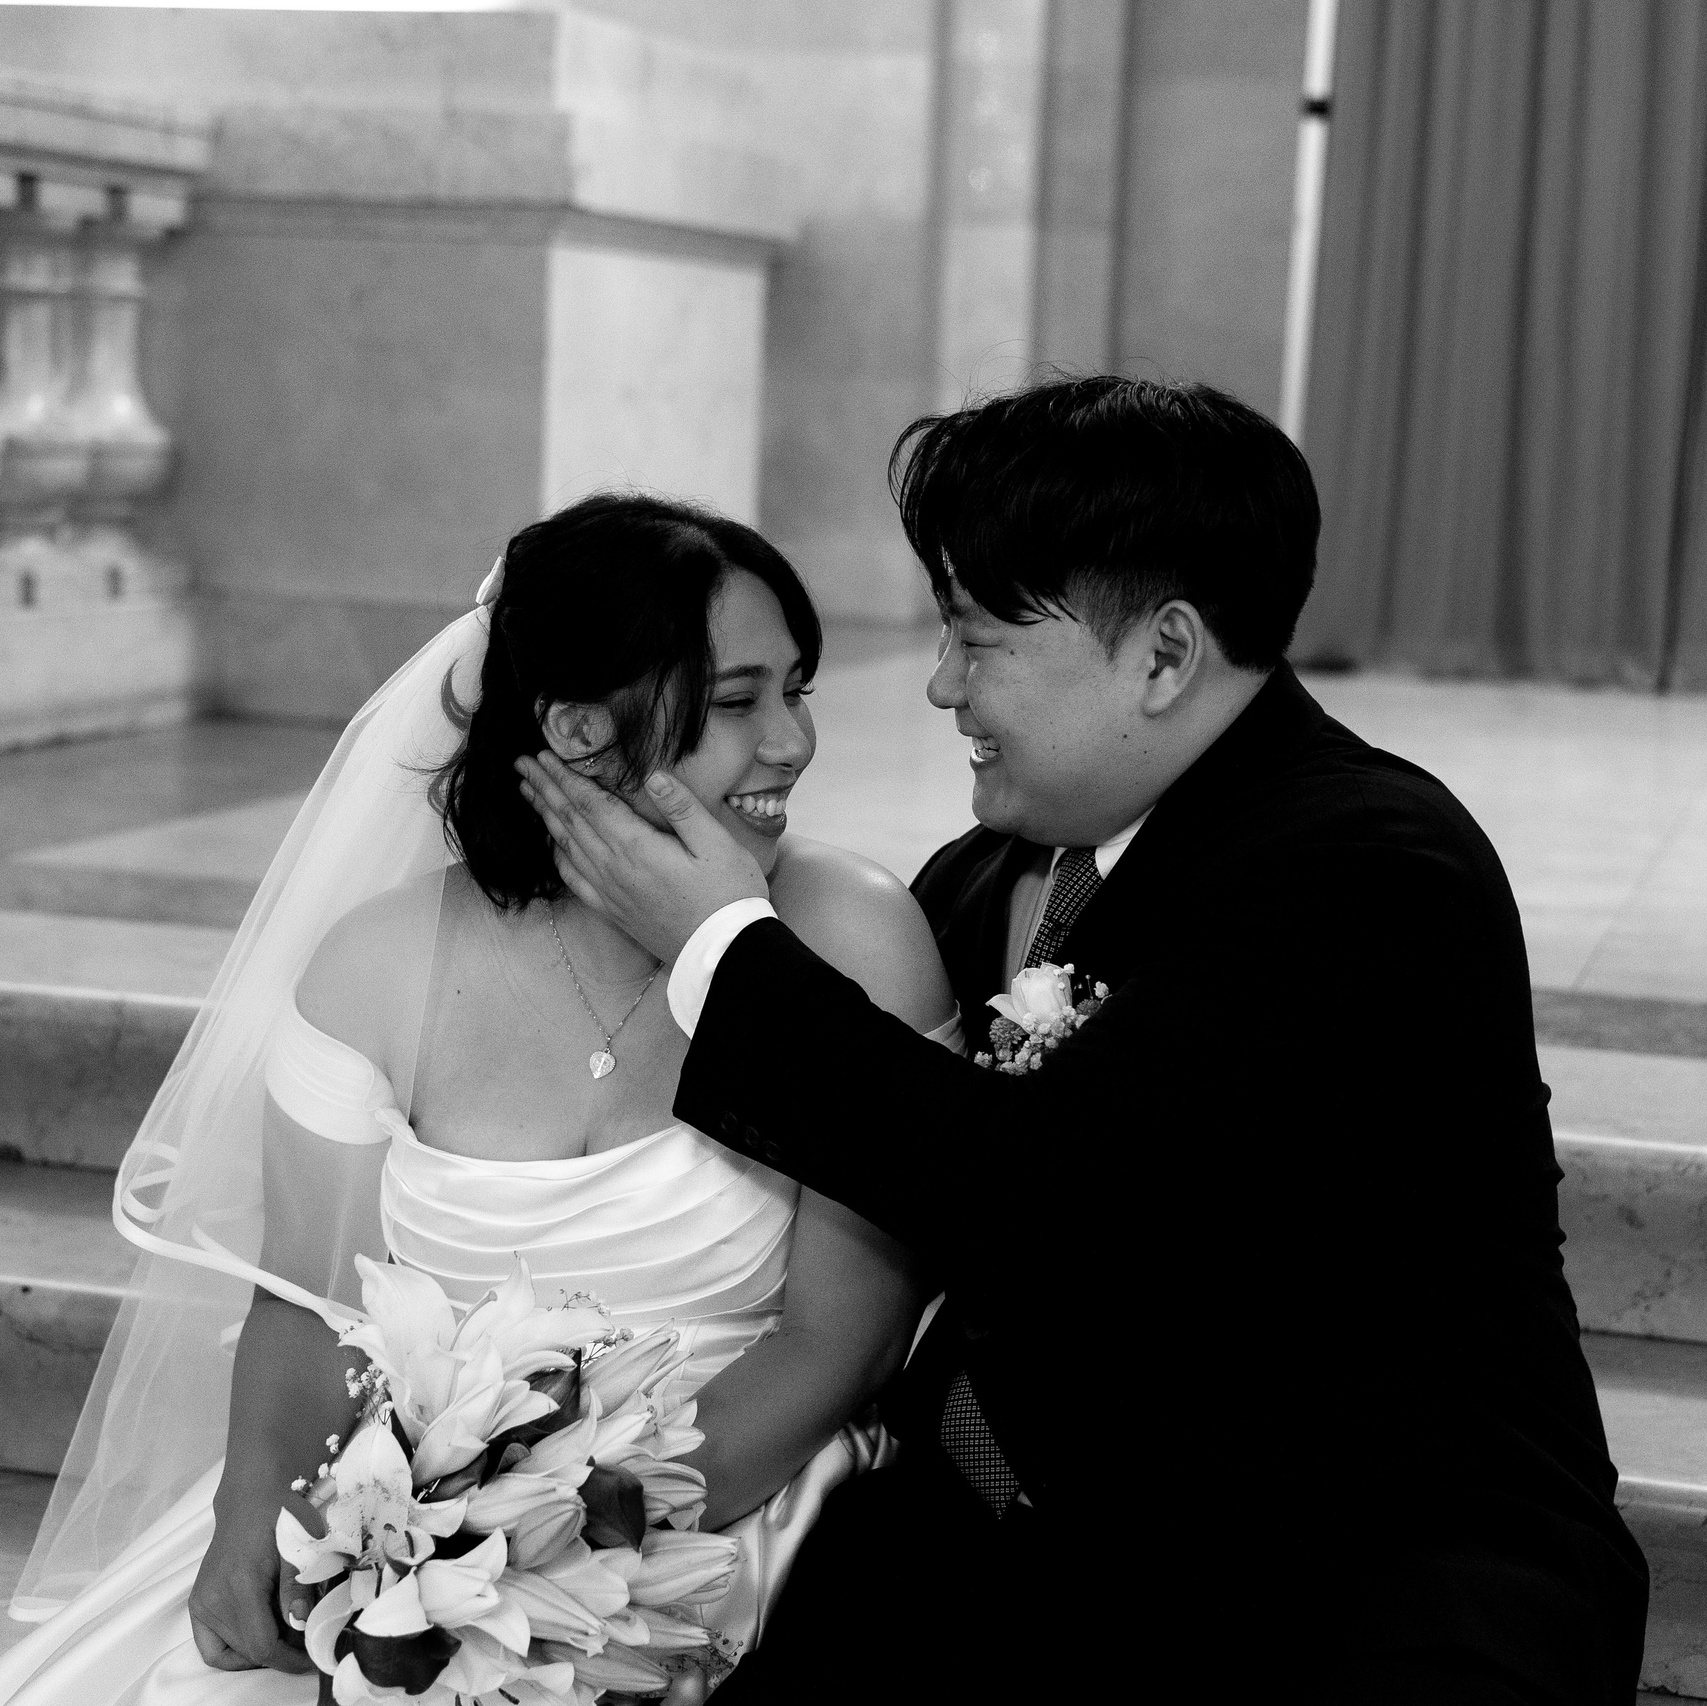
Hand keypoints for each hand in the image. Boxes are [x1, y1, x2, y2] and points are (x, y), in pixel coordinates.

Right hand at [188, 1480, 322, 1673]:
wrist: (253, 1494)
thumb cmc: (281, 1513)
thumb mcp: (300, 1546)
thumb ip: (297, 1586)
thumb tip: (299, 1623)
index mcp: (240, 1585)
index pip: (262, 1646)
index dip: (289, 1659)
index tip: (311, 1659)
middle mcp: (214, 1598)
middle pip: (249, 1651)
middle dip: (280, 1651)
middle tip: (304, 1636)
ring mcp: (201, 1601)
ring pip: (231, 1652)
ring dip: (259, 1649)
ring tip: (284, 1629)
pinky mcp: (197, 1602)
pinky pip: (210, 1647)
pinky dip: (233, 1651)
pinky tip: (256, 1635)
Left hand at [516, 753, 766, 963]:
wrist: (725, 953)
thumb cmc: (729, 895)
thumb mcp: (718, 845)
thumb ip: (684, 809)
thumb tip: (654, 776)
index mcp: (636, 847)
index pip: (590, 804)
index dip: (564, 778)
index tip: (542, 755)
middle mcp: (614, 869)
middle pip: (570, 821)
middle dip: (546, 789)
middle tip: (523, 765)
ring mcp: (611, 892)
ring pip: (567, 847)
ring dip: (546, 816)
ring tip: (528, 793)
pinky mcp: (614, 912)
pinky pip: (575, 880)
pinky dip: (559, 857)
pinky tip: (552, 845)